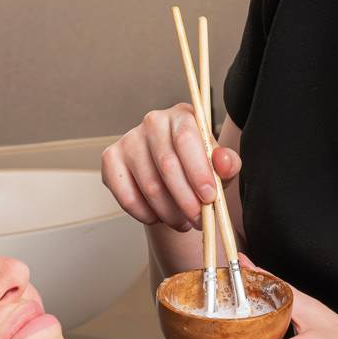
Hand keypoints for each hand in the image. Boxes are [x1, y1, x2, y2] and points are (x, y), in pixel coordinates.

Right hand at [102, 103, 239, 230]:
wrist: (171, 178)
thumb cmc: (198, 169)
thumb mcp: (219, 167)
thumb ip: (227, 164)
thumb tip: (223, 162)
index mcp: (182, 116)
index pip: (186, 139)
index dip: (198, 171)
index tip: (209, 197)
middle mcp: (153, 122)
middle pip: (167, 164)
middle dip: (187, 199)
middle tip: (199, 220)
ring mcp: (129, 140)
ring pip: (149, 185)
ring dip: (169, 212)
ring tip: (183, 222)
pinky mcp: (111, 159)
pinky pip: (126, 196)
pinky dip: (146, 214)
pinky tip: (159, 217)